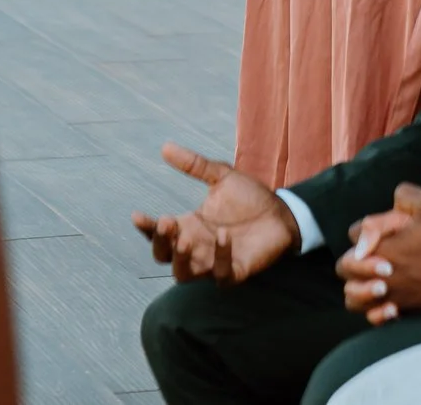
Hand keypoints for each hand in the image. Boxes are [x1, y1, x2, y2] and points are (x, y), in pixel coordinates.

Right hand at [129, 143, 297, 285]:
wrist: (283, 213)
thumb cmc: (250, 197)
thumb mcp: (221, 176)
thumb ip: (194, 164)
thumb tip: (165, 147)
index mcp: (189, 226)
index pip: (159, 233)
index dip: (146, 228)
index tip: (137, 214)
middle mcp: (196, 248)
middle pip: (165, 256)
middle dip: (161, 242)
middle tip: (165, 221)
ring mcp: (213, 263)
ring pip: (184, 274)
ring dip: (181, 259)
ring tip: (185, 237)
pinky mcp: (235, 272)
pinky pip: (221, 273)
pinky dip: (220, 256)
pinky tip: (224, 235)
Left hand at [337, 185, 420, 324]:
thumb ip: (404, 196)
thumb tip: (391, 204)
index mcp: (383, 251)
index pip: (354, 236)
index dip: (370, 228)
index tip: (392, 229)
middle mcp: (381, 278)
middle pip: (344, 268)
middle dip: (357, 255)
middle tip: (379, 251)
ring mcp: (391, 297)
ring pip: (353, 297)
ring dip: (358, 285)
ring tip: (376, 276)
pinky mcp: (403, 310)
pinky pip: (374, 317)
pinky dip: (374, 308)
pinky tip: (388, 296)